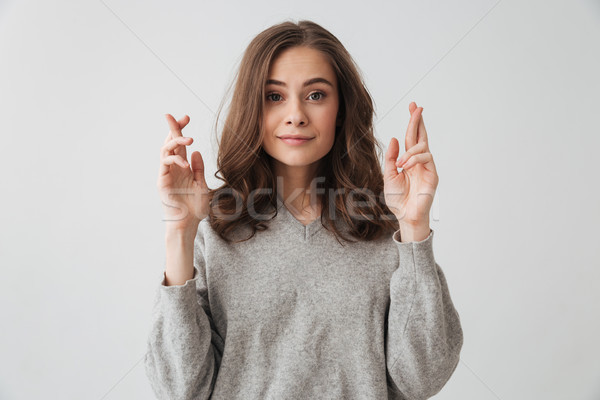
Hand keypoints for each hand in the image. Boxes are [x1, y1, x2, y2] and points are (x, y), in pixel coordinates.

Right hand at [157, 114, 209, 232]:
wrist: (188, 224)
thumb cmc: (195, 207)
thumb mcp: (202, 184)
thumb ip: (198, 168)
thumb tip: (196, 151)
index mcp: (183, 167)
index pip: (181, 144)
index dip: (181, 130)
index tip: (187, 117)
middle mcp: (173, 168)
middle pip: (170, 142)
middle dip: (174, 128)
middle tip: (183, 117)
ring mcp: (166, 174)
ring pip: (165, 150)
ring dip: (176, 141)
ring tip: (189, 139)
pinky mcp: (162, 182)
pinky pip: (165, 164)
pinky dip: (175, 160)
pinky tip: (185, 163)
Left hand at [383, 102, 438, 228]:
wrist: (405, 215)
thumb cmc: (397, 199)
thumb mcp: (388, 175)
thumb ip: (391, 157)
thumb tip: (395, 139)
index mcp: (409, 160)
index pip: (411, 137)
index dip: (412, 122)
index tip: (412, 107)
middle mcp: (419, 161)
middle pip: (420, 136)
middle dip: (418, 121)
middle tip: (417, 107)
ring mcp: (427, 167)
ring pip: (422, 147)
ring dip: (410, 151)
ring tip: (400, 164)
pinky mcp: (432, 174)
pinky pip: (426, 159)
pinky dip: (414, 159)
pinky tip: (405, 166)